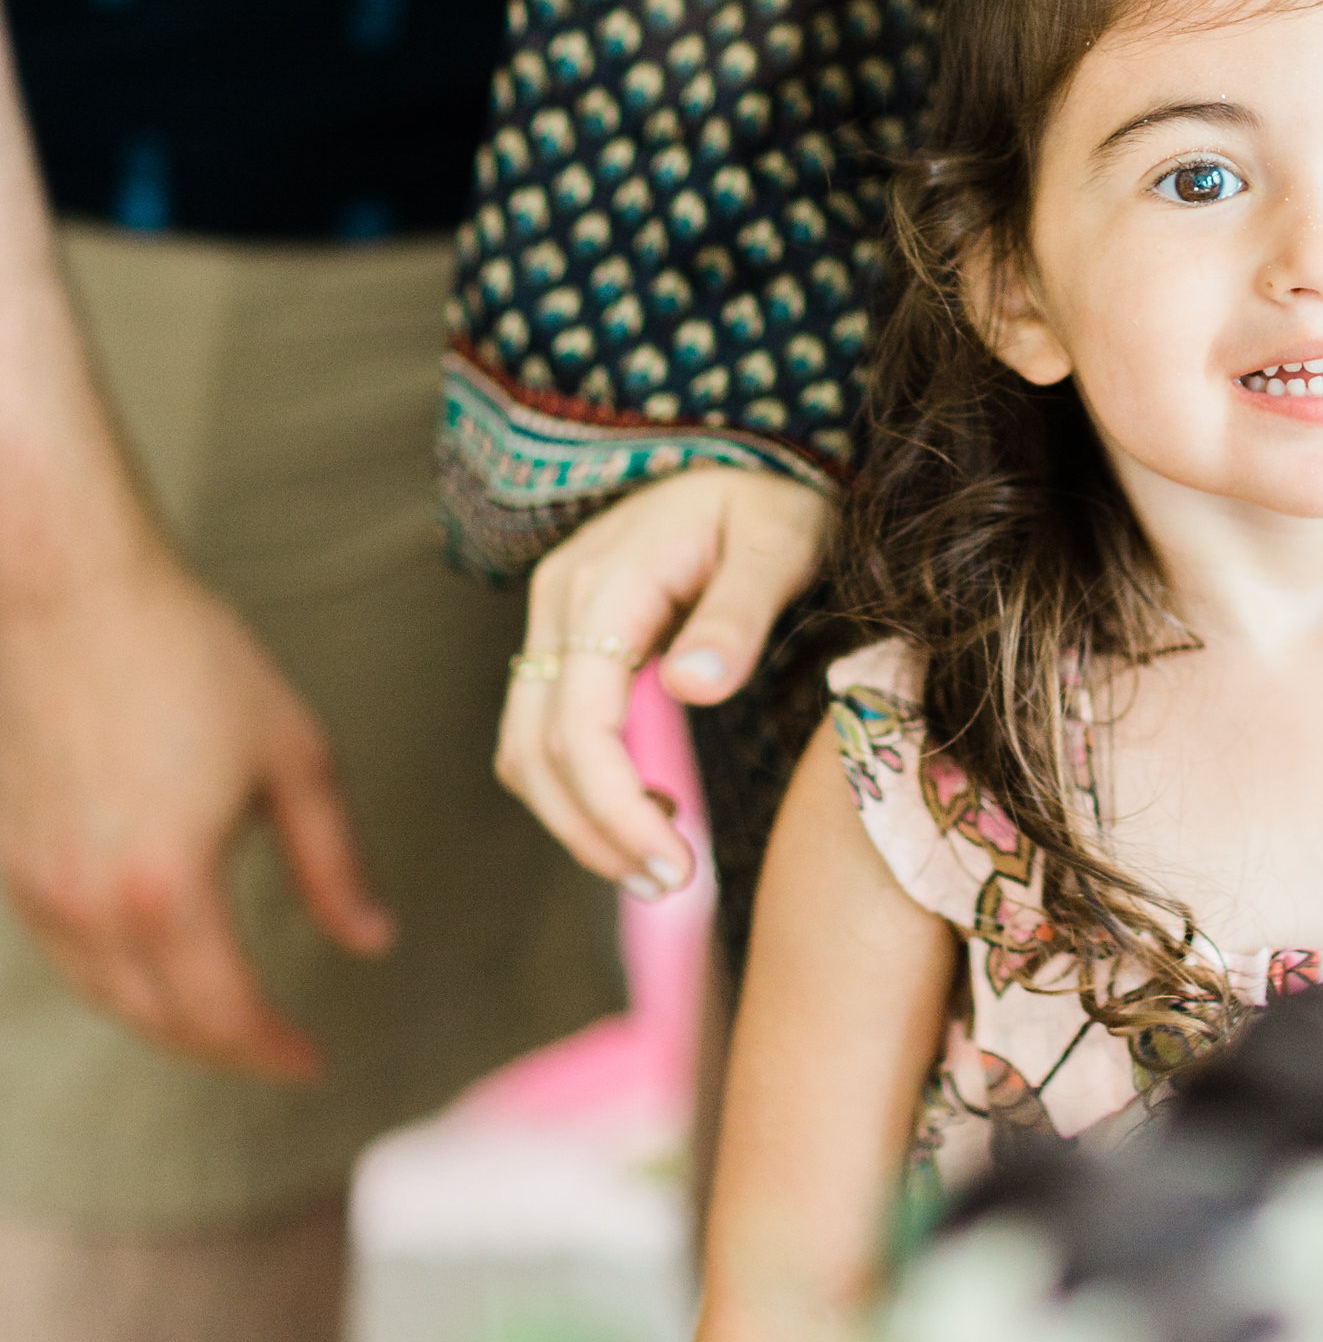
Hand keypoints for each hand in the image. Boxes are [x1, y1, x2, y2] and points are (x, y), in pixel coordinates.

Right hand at [0, 541, 391, 1079]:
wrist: (66, 591)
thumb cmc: (184, 655)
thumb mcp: (292, 754)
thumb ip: (333, 862)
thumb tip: (371, 940)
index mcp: (164, 888)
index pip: (222, 1014)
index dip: (271, 1051)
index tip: (311, 1062)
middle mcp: (87, 906)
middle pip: (159, 1022)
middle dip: (224, 1049)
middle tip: (276, 1049)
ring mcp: (36, 887)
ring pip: (106, 996)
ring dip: (169, 1021)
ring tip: (227, 1017)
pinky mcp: (9, 859)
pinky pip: (66, 954)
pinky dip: (118, 978)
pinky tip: (159, 960)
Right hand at [494, 467, 830, 892]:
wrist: (748, 456)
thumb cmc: (775, 498)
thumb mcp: (780, 541)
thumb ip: (740, 612)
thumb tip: (697, 688)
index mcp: (606, 583)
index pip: (577, 721)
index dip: (612, 805)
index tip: (675, 864)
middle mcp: (560, 602)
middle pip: (534, 747)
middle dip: (593, 831)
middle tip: (671, 884)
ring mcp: (555, 619)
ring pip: (524, 747)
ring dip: (576, 820)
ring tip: (659, 864)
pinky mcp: (568, 637)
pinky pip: (544, 729)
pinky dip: (577, 787)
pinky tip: (647, 810)